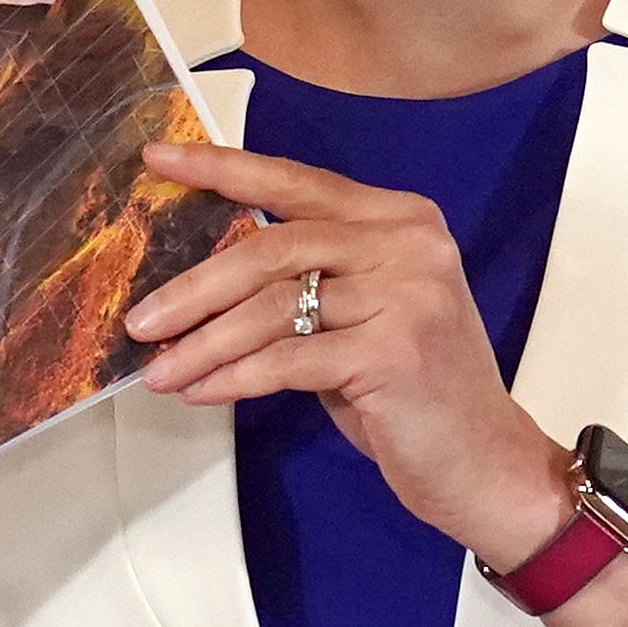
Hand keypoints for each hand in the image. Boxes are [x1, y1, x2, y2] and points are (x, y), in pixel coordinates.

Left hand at [127, 142, 575, 571]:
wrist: (487, 464)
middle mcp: (408, 243)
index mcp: (399, 219)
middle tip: (139, 321)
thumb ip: (309, 279)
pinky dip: (233, 376)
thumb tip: (206, 275)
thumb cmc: (415, 393)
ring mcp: (407, 295)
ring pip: (272, 307)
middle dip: (194, 288)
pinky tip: (203, 390)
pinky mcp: (394, 352)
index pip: (296, 181)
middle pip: (273, 248)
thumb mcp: (364, 315)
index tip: (159, 162)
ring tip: (159, 370)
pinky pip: (286, 359)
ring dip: (202, 343)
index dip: (222, 169)